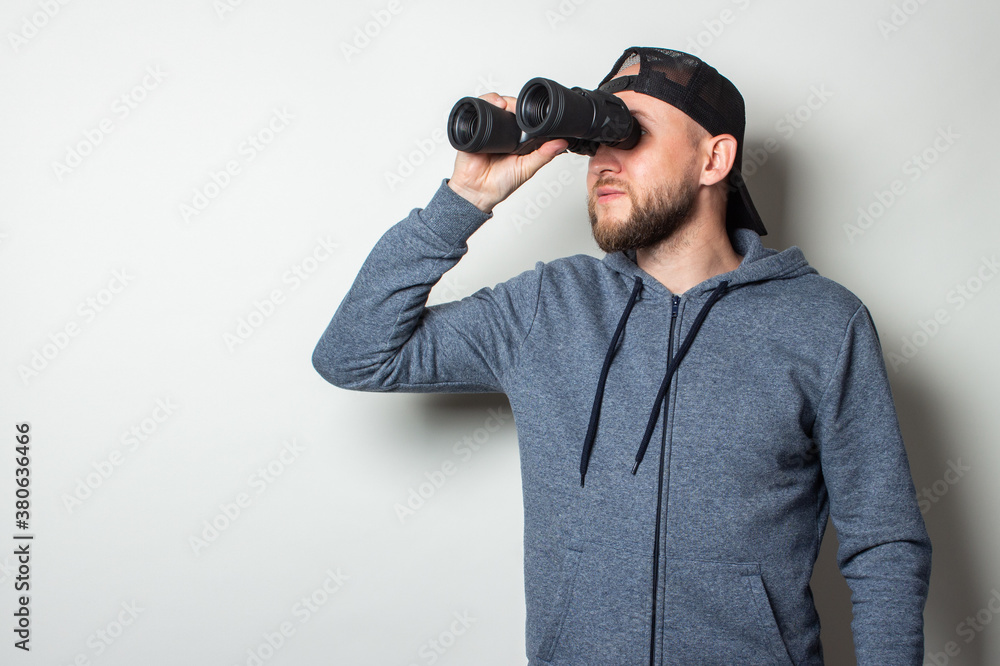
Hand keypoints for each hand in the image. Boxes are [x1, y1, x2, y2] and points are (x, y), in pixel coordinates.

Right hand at [447, 93, 568, 213]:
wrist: (476, 192)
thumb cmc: (500, 184)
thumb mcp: (526, 168)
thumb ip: (543, 155)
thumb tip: (562, 143)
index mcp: (517, 139)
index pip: (525, 118)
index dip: (530, 111)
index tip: (536, 109)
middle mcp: (503, 132)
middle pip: (509, 107)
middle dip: (515, 102)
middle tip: (520, 108)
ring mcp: (488, 129)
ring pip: (495, 105)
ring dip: (501, 100)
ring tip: (505, 105)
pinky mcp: (473, 128)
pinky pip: (478, 110)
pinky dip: (485, 103)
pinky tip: (494, 106)